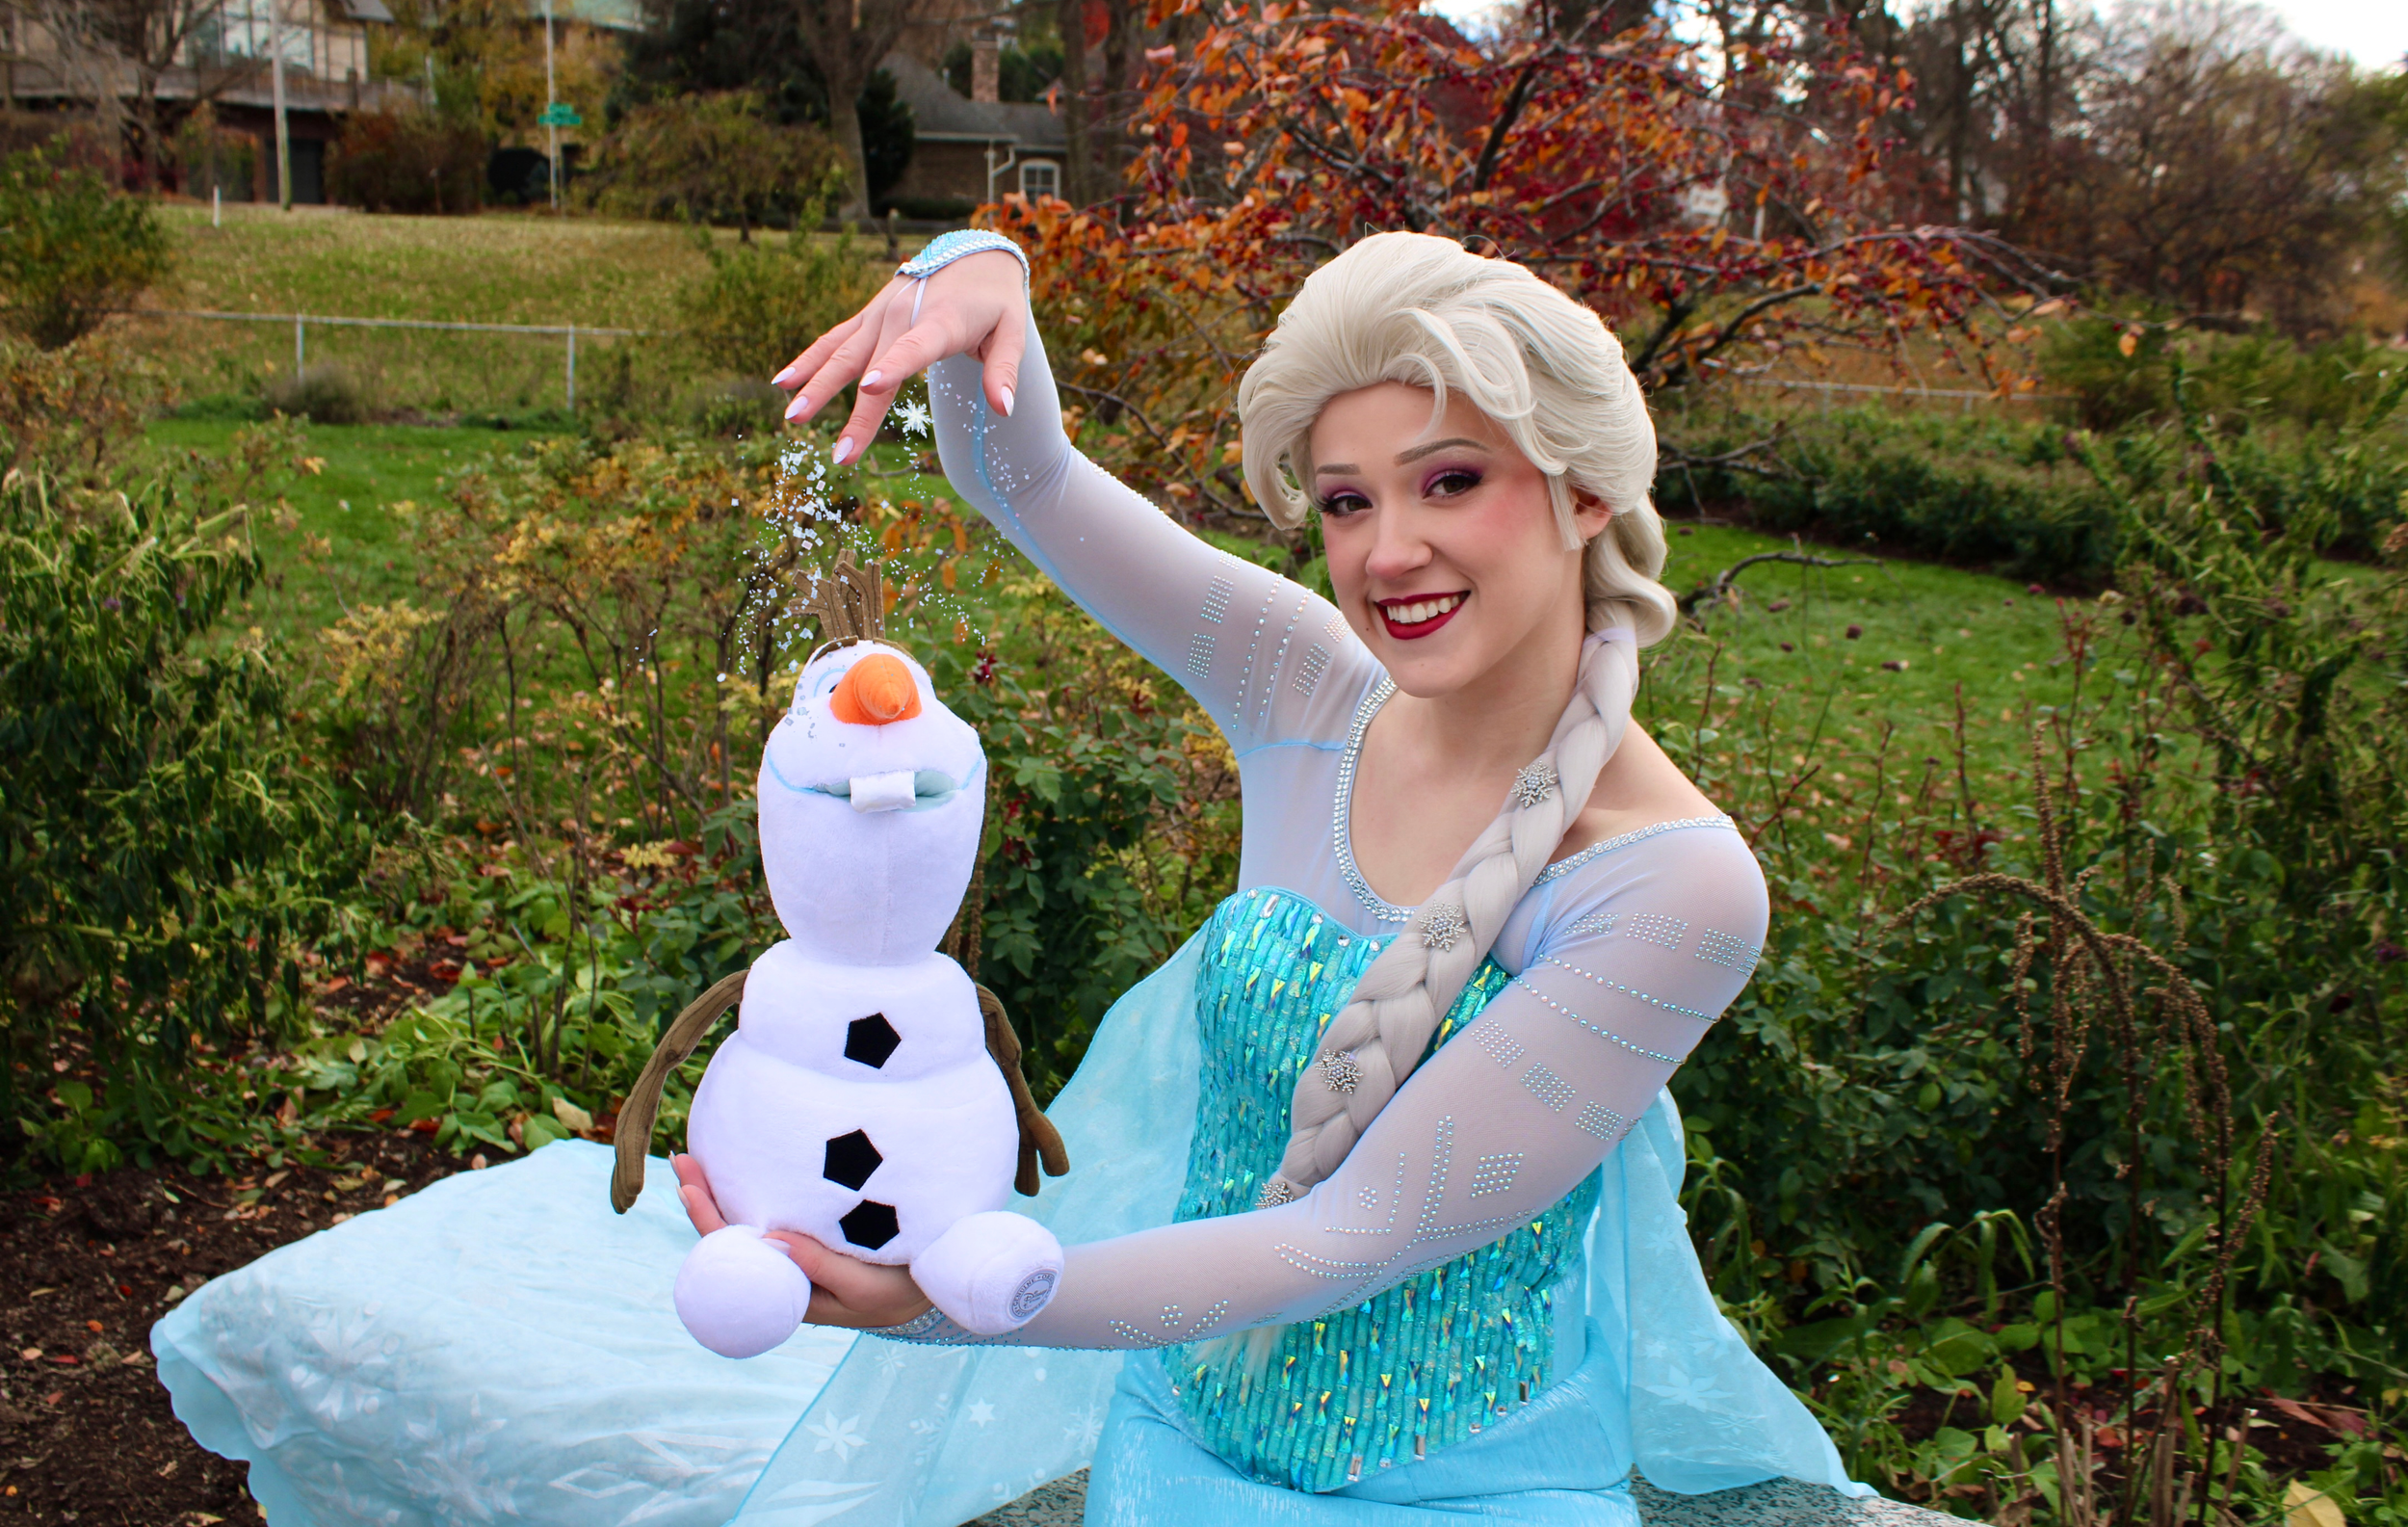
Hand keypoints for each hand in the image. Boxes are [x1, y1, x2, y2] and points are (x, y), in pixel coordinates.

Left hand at [672, 1153, 933, 1329]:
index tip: (688, 1188)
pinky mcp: (811, 1234)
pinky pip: (772, 1211)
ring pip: (747, 1222)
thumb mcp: (864, 1289)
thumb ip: (820, 1266)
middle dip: (704, 1197)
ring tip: (698, 1158)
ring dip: (723, 1190)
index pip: (734, 1258)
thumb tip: (768, 1239)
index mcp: (786, 1294)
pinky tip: (743, 1166)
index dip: (708, 1221)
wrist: (934, 1288)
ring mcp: (794, 1253)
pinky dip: (753, 1188)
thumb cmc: (898, 1292)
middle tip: (682, 1159)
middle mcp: (783, 1272)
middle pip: (730, 1236)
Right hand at [771, 249, 1027, 467]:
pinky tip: (782, 382)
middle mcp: (902, 316)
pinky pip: (833, 340)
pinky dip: (808, 360)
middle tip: (840, 455)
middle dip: (855, 414)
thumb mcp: (1012, 330)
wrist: (972, 254)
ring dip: (816, 386)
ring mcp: (879, 315)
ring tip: (793, 417)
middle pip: (872, 367)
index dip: (894, 366)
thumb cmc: (995, 300)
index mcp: (940, 321)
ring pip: (842, 354)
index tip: (871, 386)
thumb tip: (1004, 409)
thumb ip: (1004, 370)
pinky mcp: (867, 317)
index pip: (914, 347)